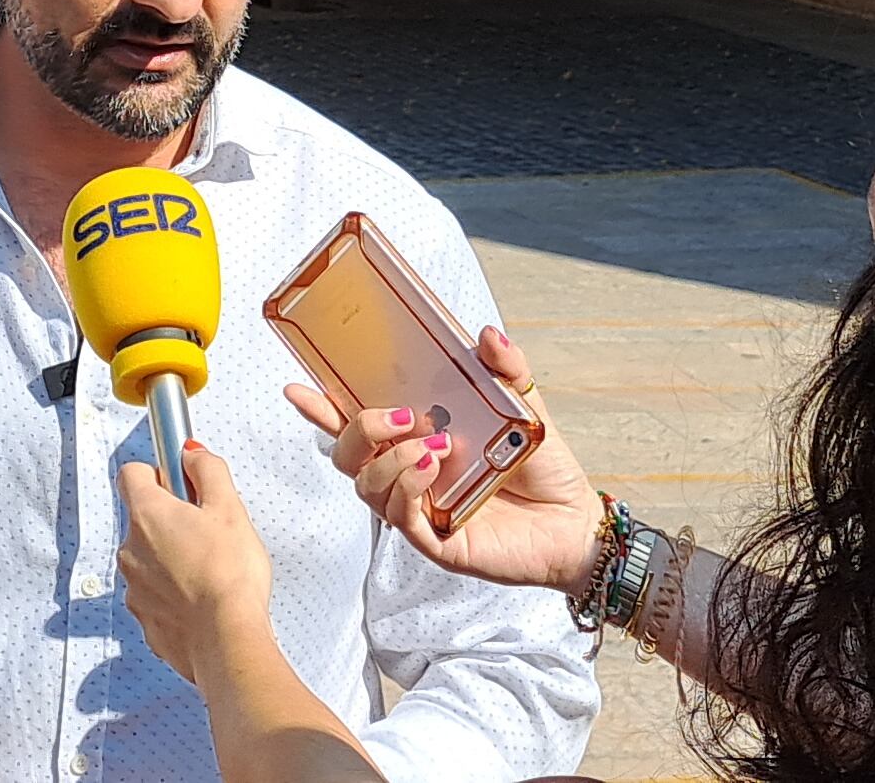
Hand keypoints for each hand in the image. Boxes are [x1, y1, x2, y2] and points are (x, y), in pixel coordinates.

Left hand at [115, 442, 276, 685]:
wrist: (228, 642)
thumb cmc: (230, 577)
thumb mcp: (230, 509)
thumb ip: (208, 471)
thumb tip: (192, 456)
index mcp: (147, 515)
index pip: (131, 474)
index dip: (157, 474)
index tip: (180, 483)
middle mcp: (131, 550)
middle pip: (142, 519)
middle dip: (170, 521)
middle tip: (206, 532)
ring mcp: (134, 589)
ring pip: (148, 560)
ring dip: (170, 560)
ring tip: (209, 571)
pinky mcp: (146, 621)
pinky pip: (155, 597)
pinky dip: (173, 596)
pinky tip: (202, 600)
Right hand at [284, 324, 610, 595]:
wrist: (576, 522)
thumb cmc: (543, 469)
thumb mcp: (525, 408)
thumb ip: (506, 369)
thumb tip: (487, 334)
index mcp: (417, 440)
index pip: (355, 424)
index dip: (322, 409)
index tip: (298, 387)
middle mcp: (409, 474)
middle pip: (347, 456)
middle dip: (357, 429)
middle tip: (399, 414)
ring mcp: (419, 509)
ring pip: (367, 487)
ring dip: (389, 460)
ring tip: (431, 444)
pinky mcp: (437, 540)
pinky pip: (400, 518)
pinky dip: (406, 489)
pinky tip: (428, 468)